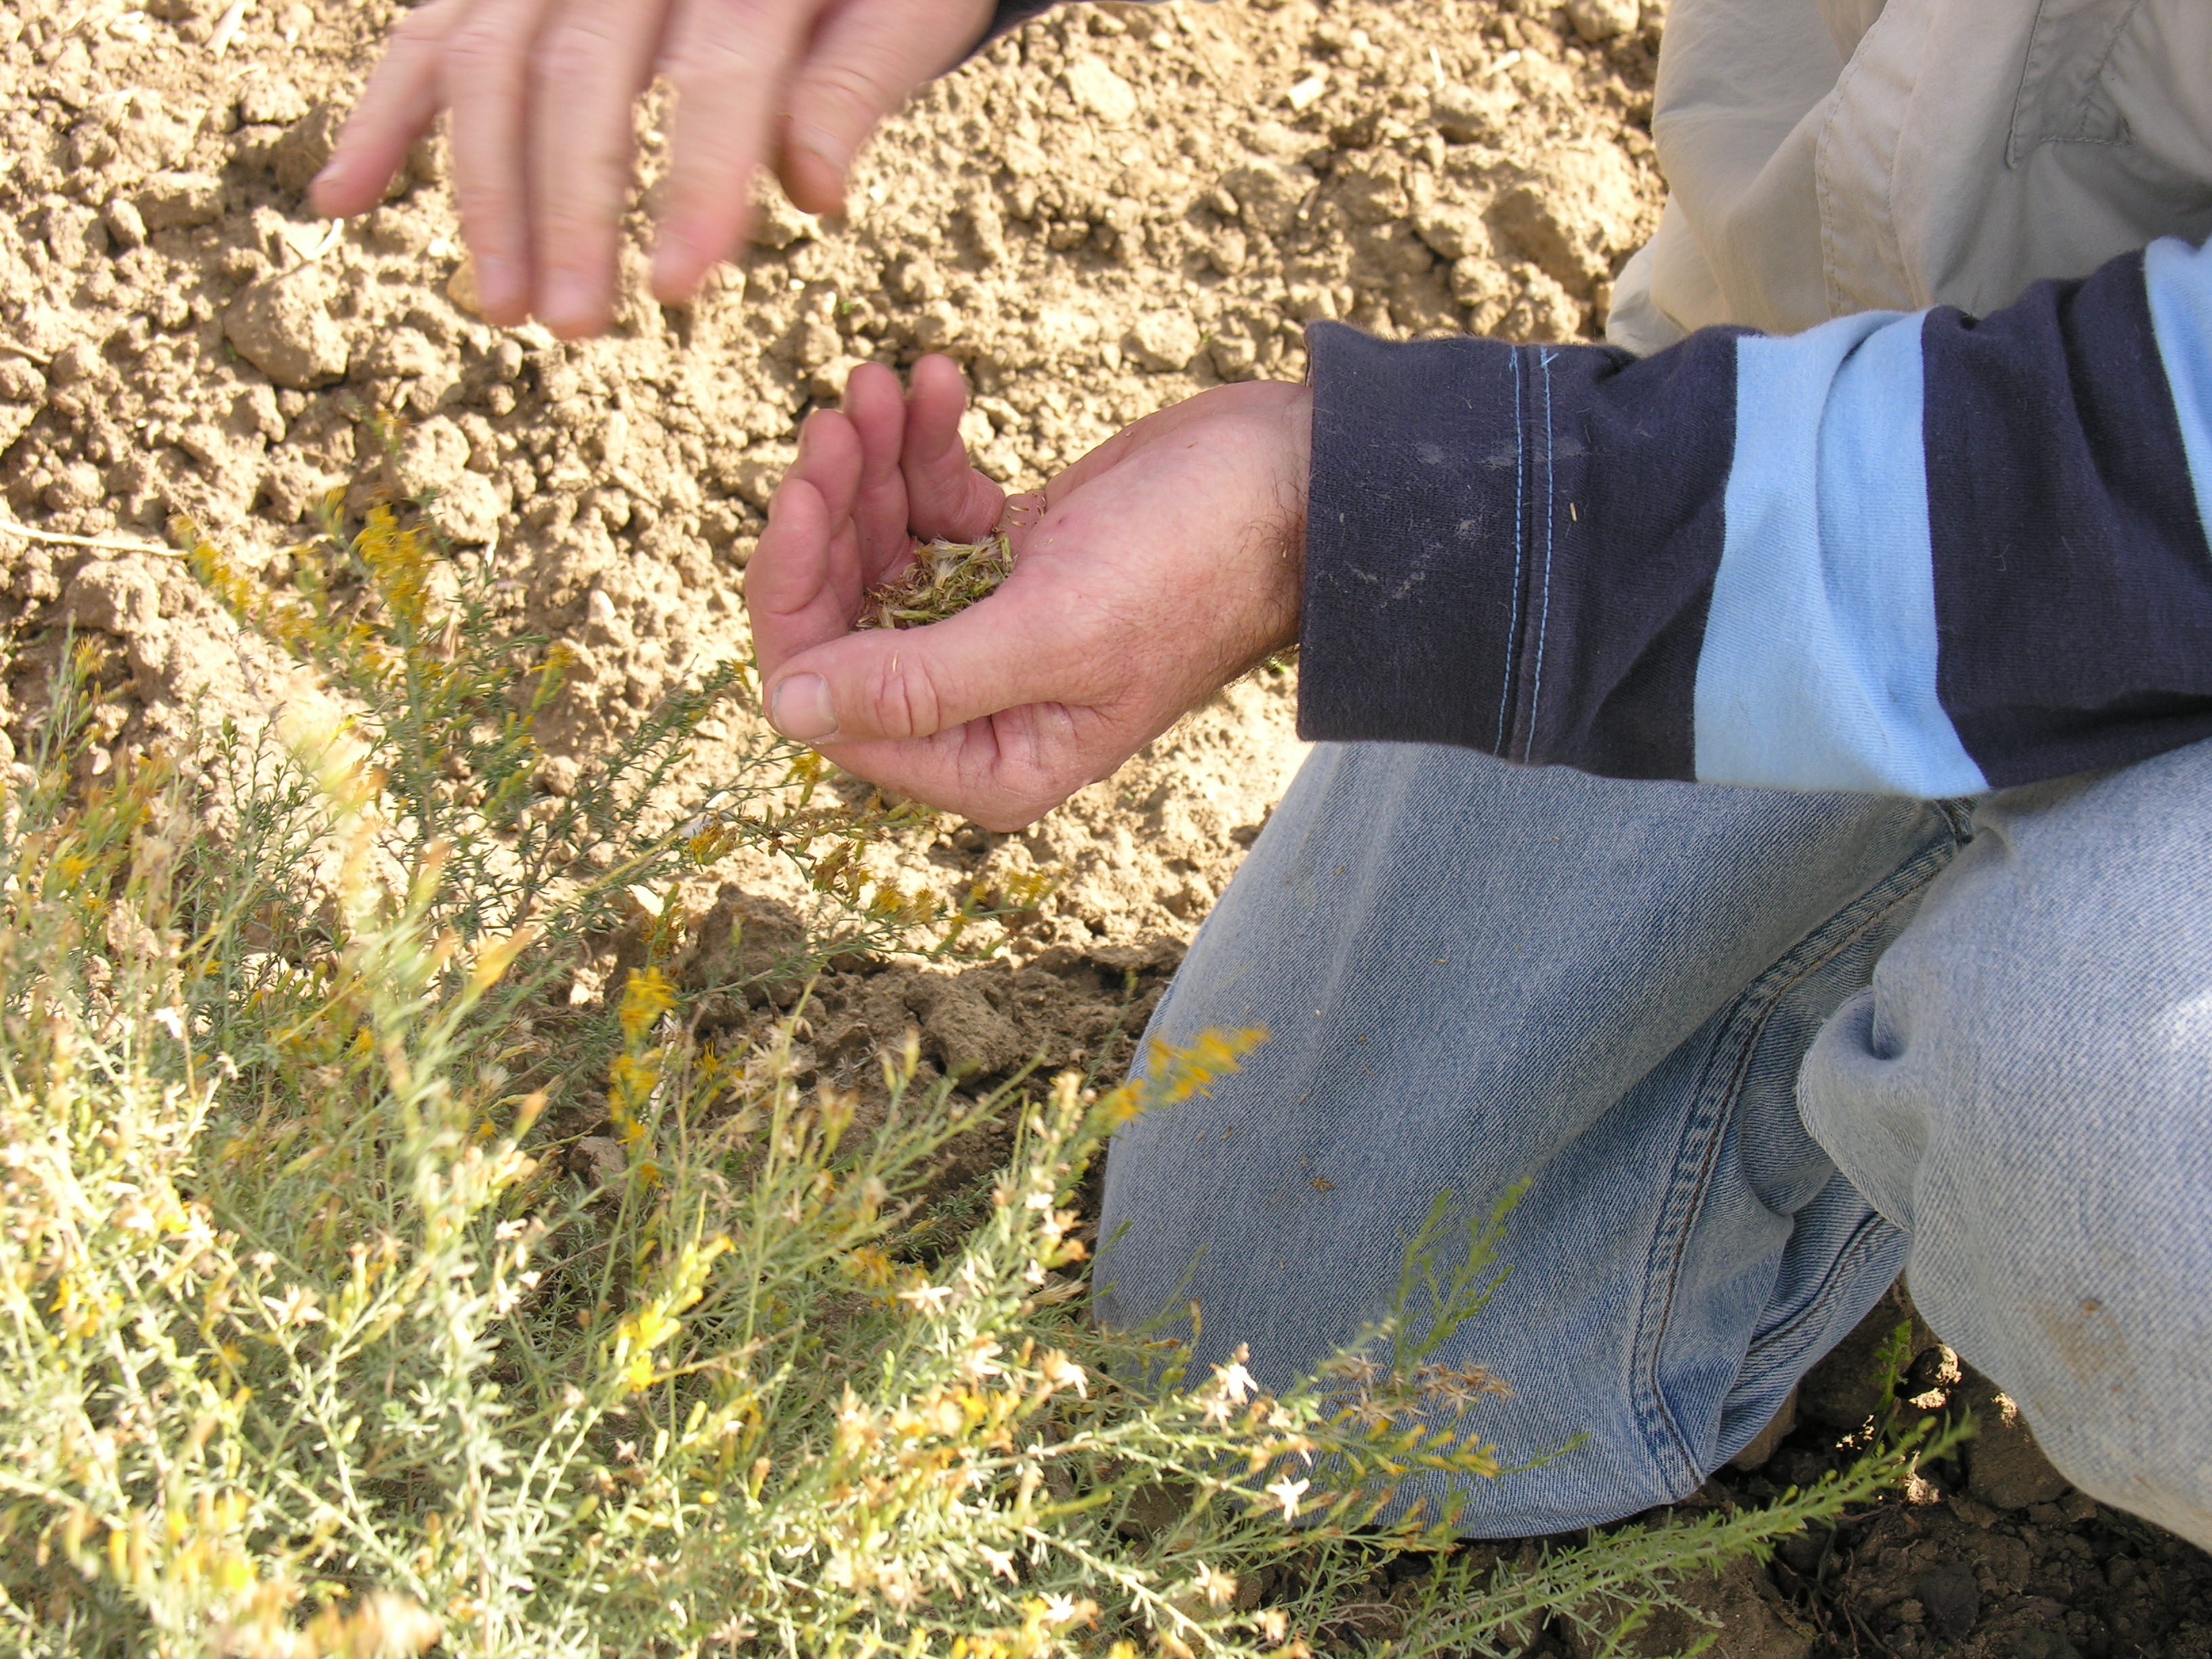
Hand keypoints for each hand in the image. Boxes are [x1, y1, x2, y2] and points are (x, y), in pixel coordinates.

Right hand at [311, 0, 993, 337]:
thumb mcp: (914, 9)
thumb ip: (859, 82)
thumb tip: (809, 185)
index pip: (717, 70)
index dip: (696, 179)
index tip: (679, 288)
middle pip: (583, 70)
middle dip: (570, 206)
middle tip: (577, 326)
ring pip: (493, 55)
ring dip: (482, 186)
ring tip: (502, 308)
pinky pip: (433, 31)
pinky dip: (384, 113)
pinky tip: (341, 201)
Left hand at [744, 357, 1311, 830]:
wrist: (1295, 482)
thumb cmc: (1196, 567)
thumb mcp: (1052, 630)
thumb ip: (918, 681)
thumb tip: (787, 710)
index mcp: (988, 759)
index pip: (832, 704)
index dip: (795, 600)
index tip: (802, 491)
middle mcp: (978, 707)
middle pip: (840, 617)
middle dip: (829, 513)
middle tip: (842, 415)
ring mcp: (990, 625)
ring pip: (872, 548)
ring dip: (868, 462)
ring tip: (885, 384)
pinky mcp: (1010, 554)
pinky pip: (927, 503)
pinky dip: (921, 444)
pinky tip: (937, 381)